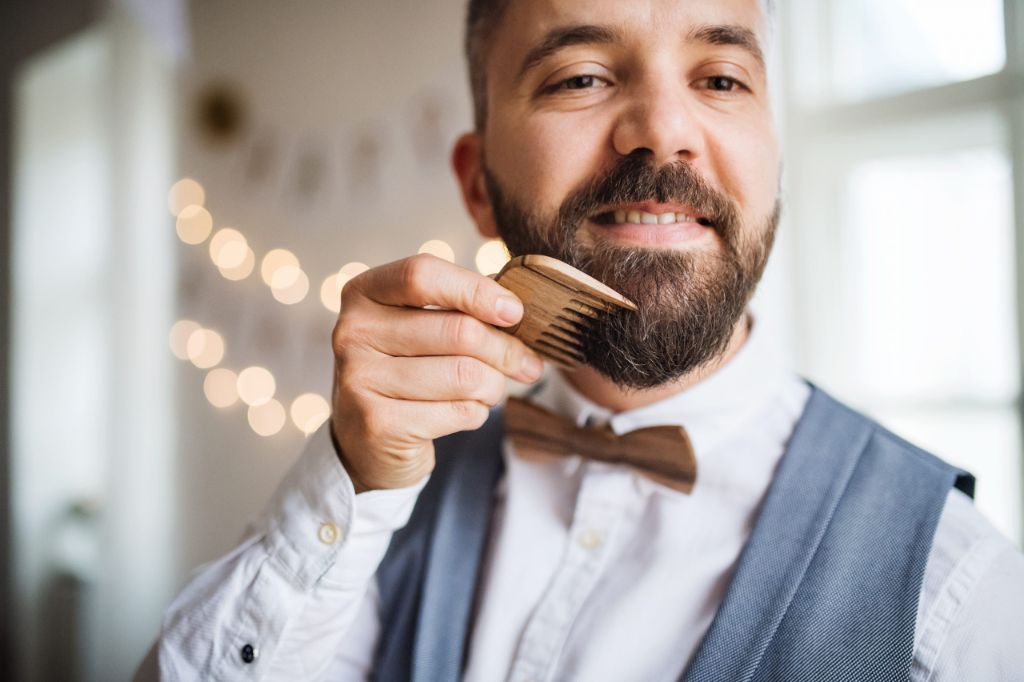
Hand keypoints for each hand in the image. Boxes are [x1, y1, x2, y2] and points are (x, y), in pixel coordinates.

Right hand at [329, 253, 544, 492]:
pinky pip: (459, 411)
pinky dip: (477, 413)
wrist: (367, 444)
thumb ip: (460, 308)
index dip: (476, 291)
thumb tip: (514, 308)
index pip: (422, 275)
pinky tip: (465, 412)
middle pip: (457, 330)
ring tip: (490, 390)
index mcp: (363, 294)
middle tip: (527, 365)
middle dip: (506, 350)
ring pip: (465, 375)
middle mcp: (352, 332)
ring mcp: (359, 379)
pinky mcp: (378, 424)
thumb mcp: (421, 329)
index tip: (514, 312)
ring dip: (494, 386)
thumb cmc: (407, 373)